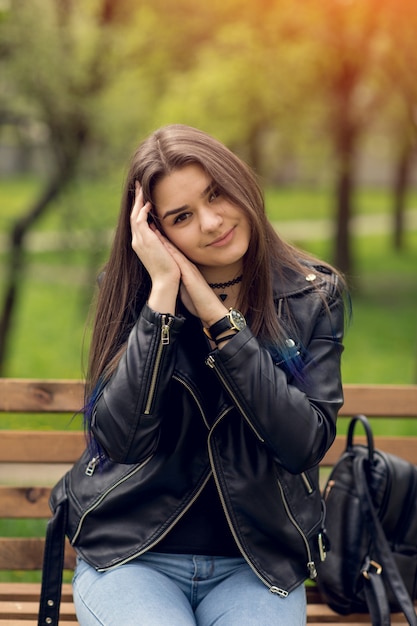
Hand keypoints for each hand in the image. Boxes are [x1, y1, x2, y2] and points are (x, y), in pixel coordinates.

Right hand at [130, 183, 179, 311]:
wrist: (166, 281)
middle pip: (133, 215)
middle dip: (136, 200)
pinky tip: (148, 202)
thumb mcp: (163, 250)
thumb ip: (159, 239)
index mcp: (140, 243)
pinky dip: (142, 210)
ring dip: (138, 201)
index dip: (139, 207)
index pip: (137, 221)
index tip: (143, 196)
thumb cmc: (169, 268)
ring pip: (134, 215)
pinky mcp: (144, 240)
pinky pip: (139, 220)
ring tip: (142, 188)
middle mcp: (137, 241)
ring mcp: (139, 241)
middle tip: (138, 185)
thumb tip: (157, 229)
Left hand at [160, 237, 227, 326]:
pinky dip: (171, 251)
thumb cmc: (199, 301)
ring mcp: (189, 269)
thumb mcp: (187, 287)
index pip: (174, 253)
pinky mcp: (189, 275)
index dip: (164, 242)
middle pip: (173, 248)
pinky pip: (179, 260)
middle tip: (152, 223)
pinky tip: (163, 243)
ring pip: (175, 251)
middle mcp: (188, 266)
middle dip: (162, 236)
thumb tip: (175, 278)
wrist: (210, 310)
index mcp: (186, 269)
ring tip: (154, 228)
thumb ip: (181, 279)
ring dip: (164, 240)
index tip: (154, 232)